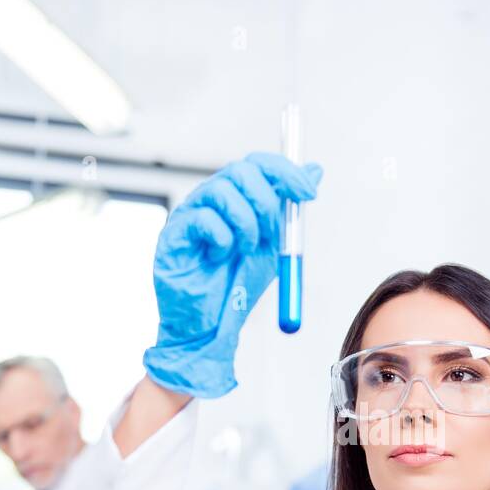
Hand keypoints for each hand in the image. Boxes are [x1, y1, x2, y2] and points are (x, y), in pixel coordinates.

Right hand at [146, 152, 322, 397]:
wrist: (212, 324)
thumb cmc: (237, 286)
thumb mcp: (275, 246)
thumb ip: (291, 210)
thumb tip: (315, 171)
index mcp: (238, 199)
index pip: (259, 165)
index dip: (286, 172)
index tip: (308, 194)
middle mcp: (213, 199)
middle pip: (241, 170)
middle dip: (266, 202)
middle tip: (271, 234)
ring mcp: (191, 212)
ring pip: (223, 191)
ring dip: (246, 226)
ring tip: (243, 252)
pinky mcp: (174, 231)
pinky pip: (204, 220)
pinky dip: (222, 243)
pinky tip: (217, 259)